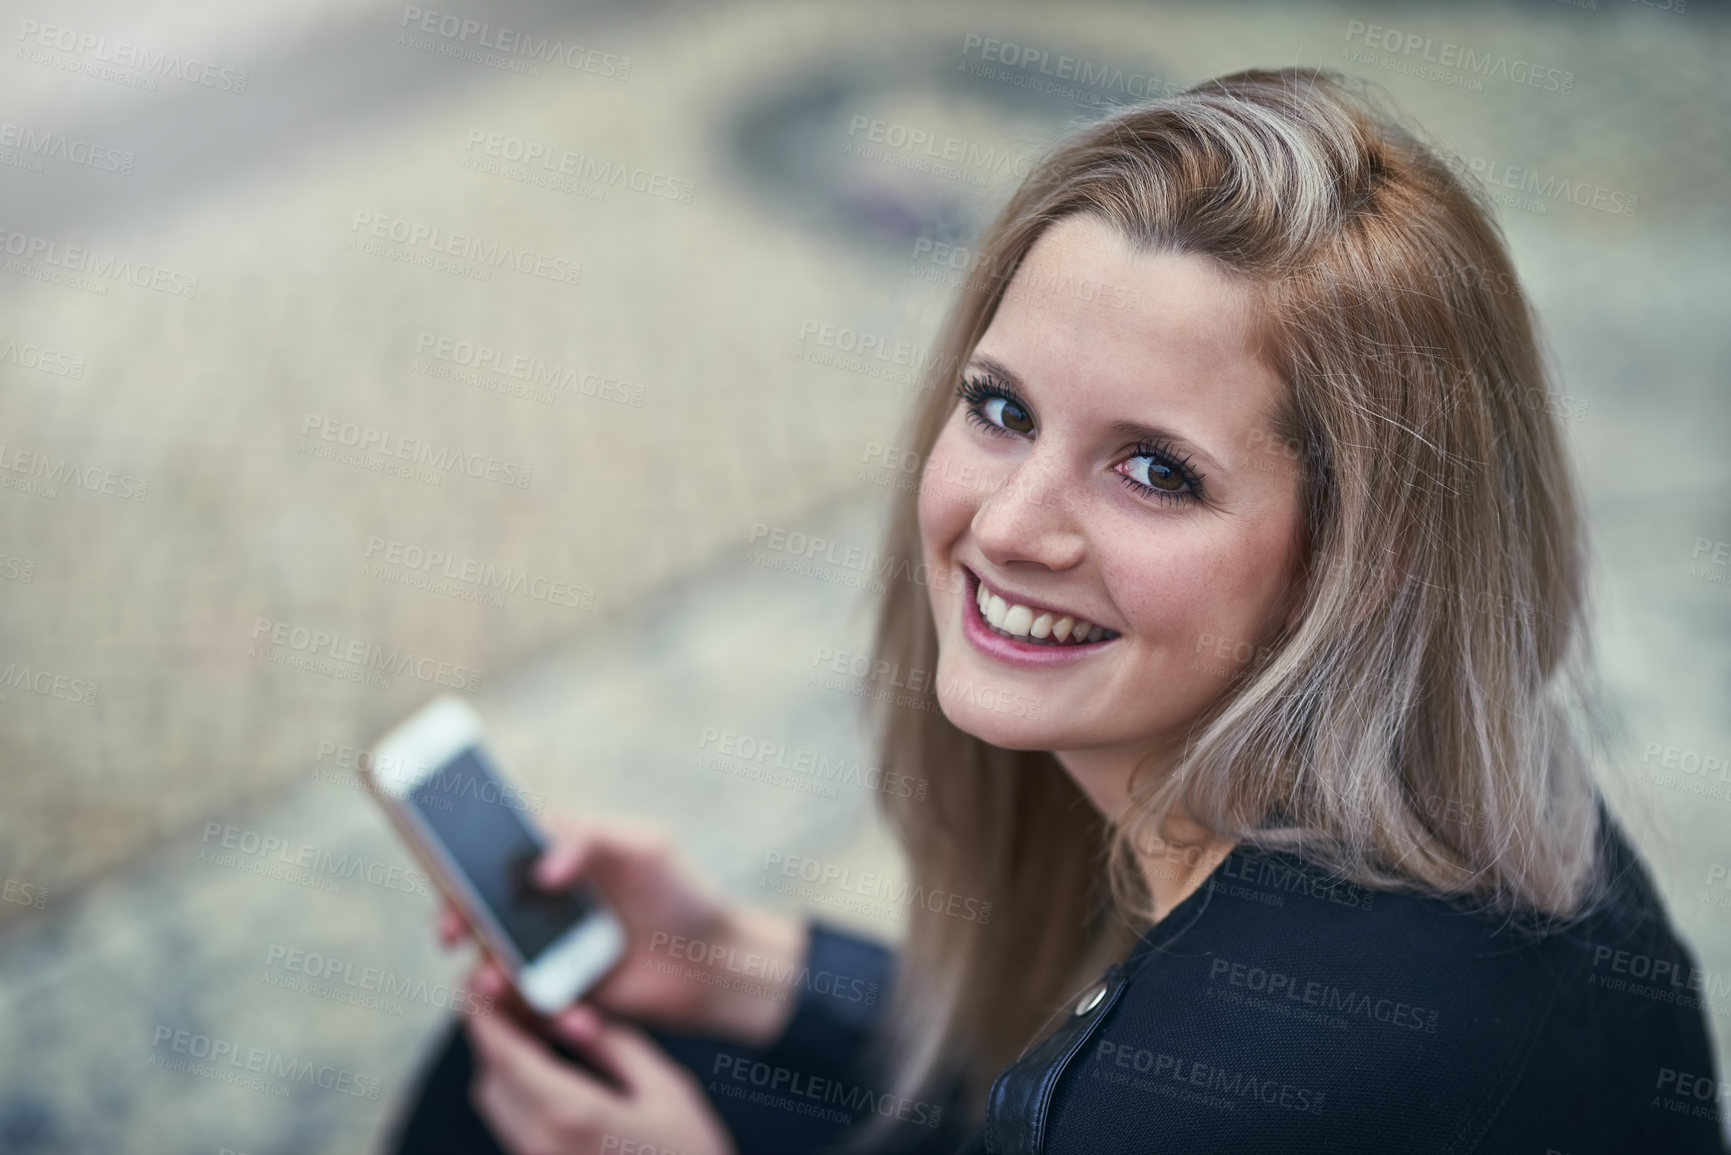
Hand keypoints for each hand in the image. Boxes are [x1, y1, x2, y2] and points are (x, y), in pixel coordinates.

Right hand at [438, 814, 805, 1043]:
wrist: (714, 967)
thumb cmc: (684, 895)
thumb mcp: (645, 849)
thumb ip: (590, 840)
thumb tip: (539, 869)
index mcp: (558, 854)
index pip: (494, 850)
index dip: (462, 861)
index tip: (448, 877)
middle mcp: (543, 900)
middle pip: (480, 906)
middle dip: (457, 919)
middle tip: (453, 935)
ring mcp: (548, 947)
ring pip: (493, 959)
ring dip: (488, 973)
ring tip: (501, 986)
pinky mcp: (558, 991)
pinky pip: (525, 1002)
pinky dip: (536, 1011)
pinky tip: (575, 1018)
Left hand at [465, 972, 736, 1154]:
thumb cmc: (689, 1154)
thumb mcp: (666, 1088)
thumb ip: (614, 1045)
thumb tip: (572, 1015)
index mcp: (572, 1113)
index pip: (506, 1055)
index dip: (483, 1015)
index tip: (474, 984)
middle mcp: (542, 1143)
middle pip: (491, 1079)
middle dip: (492, 1035)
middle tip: (504, 999)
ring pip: (496, 1106)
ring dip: (502, 1065)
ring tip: (527, 1031)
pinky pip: (513, 1127)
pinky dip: (517, 1092)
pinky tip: (544, 1073)